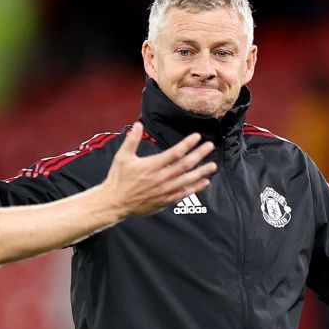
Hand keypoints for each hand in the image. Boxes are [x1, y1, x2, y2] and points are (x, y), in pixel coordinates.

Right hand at [99, 123, 216, 217]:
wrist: (115, 203)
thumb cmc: (118, 179)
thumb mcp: (122, 157)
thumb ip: (132, 140)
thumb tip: (138, 125)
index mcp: (152, 165)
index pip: (174, 153)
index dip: (187, 144)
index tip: (197, 136)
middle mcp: (161, 178)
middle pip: (185, 165)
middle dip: (199, 155)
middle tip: (210, 146)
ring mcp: (164, 190)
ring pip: (187, 180)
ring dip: (201, 172)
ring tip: (212, 165)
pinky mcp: (165, 201)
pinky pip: (183, 194)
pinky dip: (195, 188)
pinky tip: (204, 183)